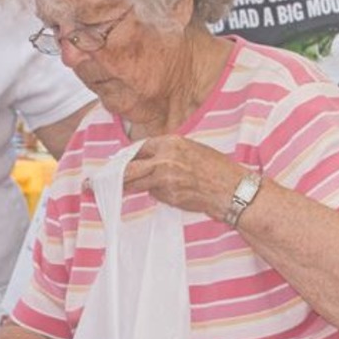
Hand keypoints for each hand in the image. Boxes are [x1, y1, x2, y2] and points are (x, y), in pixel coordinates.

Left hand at [123, 135, 247, 221]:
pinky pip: (153, 194)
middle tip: (105, 180)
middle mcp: (165, 158)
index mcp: (171, 142)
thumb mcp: (191, 149)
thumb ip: (167, 152)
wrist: (233, 190)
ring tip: (120, 188)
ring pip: (136, 183)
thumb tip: (144, 159)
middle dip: (118, 174)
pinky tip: (167, 193)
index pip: (138, 148)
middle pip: (129, 167)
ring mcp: (165, 178)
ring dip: (128, 186)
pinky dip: (154, 193)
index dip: (127, 157)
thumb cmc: (216, 169)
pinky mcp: (168, 195)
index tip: (119, 163)